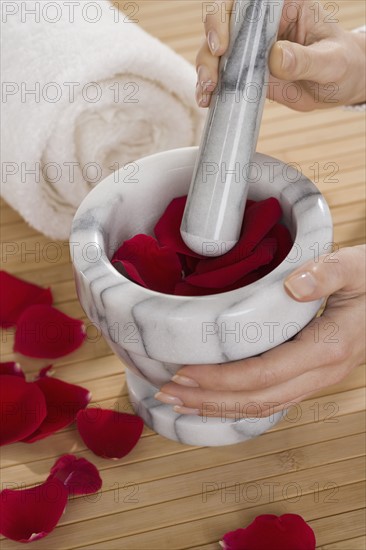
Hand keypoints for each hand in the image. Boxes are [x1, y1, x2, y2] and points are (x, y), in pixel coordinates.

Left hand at [155, 245, 365, 417]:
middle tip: (167, 392)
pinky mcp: (308, 376)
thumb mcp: (354, 268)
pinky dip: (236, 402)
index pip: (264, 374)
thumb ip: (328, 273)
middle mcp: (321, 373)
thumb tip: (294, 286)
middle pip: (257, 400)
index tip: (184, 372)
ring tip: (178, 402)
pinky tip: (212, 398)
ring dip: (218, 408)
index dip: (221, 379)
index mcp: (327, 348)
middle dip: (209, 400)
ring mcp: (316, 379)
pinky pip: (270, 399)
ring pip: (262, 406)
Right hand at [195, 0, 365, 110]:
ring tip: (208, 93)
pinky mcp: (247, 71)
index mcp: (282, 6)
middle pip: (221, 26)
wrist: (341, 85)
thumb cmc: (342, 64)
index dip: (222, 18)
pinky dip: (211, 89)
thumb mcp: (330, 61)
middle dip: (209, 51)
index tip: (222, 45)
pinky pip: (222, 76)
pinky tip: (208, 101)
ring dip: (206, 72)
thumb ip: (303, 59)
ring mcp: (251, 48)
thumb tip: (275, 56)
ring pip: (215, 52)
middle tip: (211, 78)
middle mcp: (261, 24)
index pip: (243, 3)